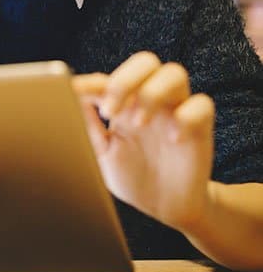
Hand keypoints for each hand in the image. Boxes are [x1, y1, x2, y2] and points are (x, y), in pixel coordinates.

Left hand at [77, 52, 214, 232]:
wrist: (166, 209)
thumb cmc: (133, 177)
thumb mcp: (103, 154)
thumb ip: (88, 127)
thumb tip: (68, 99)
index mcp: (126, 102)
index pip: (110, 80)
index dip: (92, 82)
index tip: (74, 91)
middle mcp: (152, 99)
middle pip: (145, 62)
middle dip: (126, 80)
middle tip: (110, 110)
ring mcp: (177, 110)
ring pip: (175, 73)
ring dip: (153, 93)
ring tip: (139, 122)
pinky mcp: (200, 128)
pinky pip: (202, 105)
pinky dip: (186, 116)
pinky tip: (173, 138)